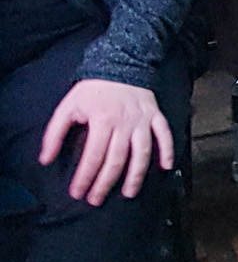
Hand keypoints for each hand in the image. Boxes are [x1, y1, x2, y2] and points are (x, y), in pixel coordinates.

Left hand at [41, 79, 173, 205]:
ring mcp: (142, 120)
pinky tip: (165, 167)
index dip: (85, 177)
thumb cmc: (93, 88)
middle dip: (105, 183)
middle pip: (116, 159)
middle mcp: (124, 123)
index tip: (78, 192)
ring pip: (142, 152)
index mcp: (102, 121)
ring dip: (136, 175)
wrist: (121, 62)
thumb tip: (45, 159)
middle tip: (96, 199)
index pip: (93, 156)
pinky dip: (167, 151)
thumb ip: (55, 134)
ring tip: (128, 192)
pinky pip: (164, 134)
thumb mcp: (67, 107)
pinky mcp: (155, 115)